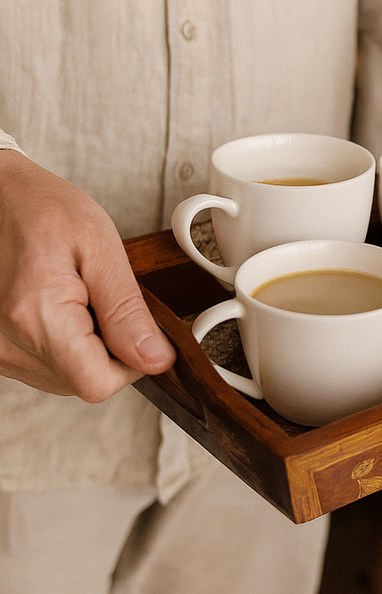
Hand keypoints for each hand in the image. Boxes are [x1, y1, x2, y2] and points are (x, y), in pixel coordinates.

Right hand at [0, 150, 175, 400]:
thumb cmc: (43, 210)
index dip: (133, 362)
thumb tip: (155, 358)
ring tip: (79, 297)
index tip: (140, 329)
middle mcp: (7, 345)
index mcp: (36, 318)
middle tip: (104, 299)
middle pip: (84, 383)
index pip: (99, 383)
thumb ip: (127, 310)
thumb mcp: (100, 248)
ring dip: (86, 347)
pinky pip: (45, 366)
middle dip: (110, 350)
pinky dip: (64, 344)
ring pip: (66, 378)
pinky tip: (61, 307)